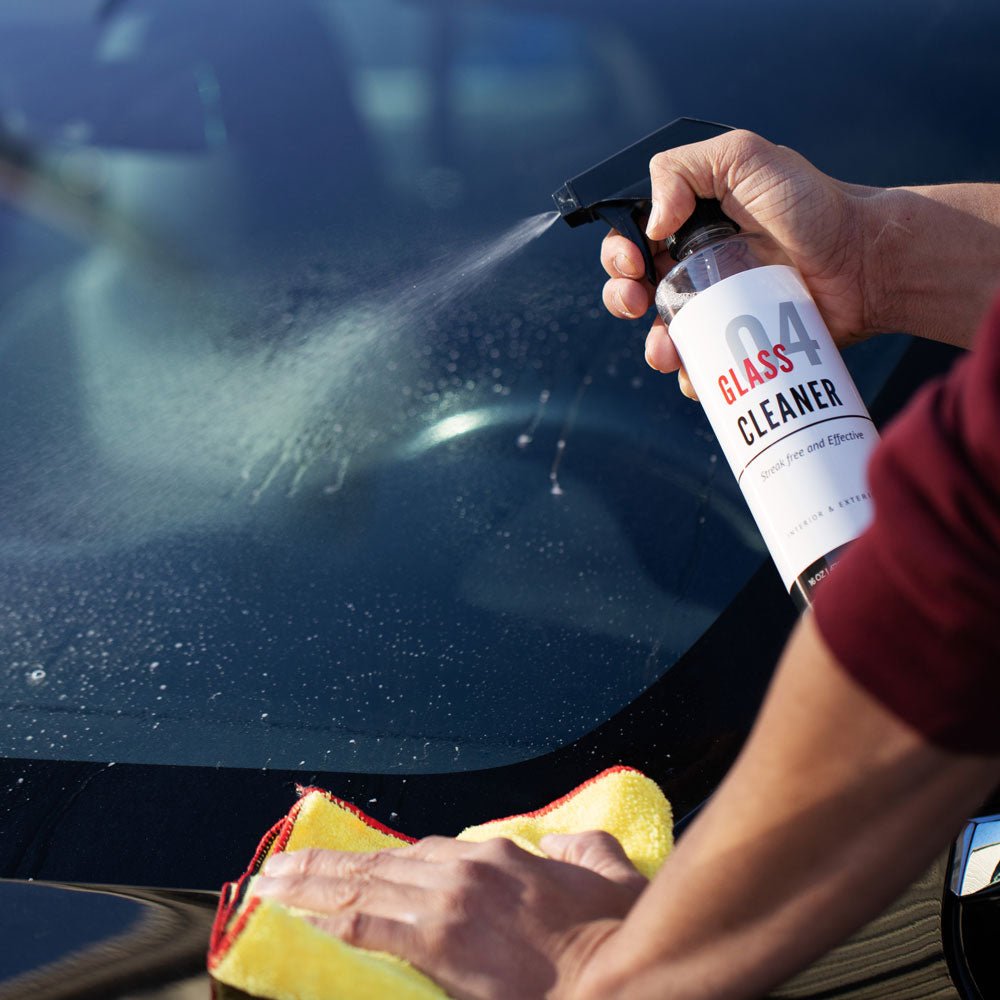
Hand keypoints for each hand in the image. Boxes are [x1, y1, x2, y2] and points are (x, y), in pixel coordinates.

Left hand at [252, 830, 646, 999]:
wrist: (620, 975)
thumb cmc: (618, 934)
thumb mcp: (610, 878)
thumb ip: (585, 851)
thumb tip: (567, 846)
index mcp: (499, 855)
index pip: (421, 853)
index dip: (376, 860)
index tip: (346, 865)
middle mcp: (466, 868)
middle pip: (380, 864)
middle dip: (325, 867)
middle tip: (277, 868)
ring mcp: (451, 902)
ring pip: (365, 888)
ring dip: (311, 888)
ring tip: (269, 888)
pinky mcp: (442, 941)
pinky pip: (369, 927)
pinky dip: (328, 921)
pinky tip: (297, 921)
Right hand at [600, 130, 874, 397]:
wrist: (865, 262)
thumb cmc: (812, 205)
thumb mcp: (746, 157)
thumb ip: (686, 168)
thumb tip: (651, 223)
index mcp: (689, 221)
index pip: (631, 237)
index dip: (618, 252)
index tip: (632, 262)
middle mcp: (695, 264)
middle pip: (633, 287)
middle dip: (621, 297)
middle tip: (637, 303)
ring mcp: (714, 308)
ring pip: (659, 334)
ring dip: (650, 345)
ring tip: (665, 351)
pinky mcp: (736, 345)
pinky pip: (699, 367)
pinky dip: (689, 375)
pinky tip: (695, 372)